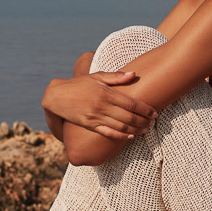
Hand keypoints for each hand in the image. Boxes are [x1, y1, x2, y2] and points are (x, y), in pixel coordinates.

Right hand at [42, 71, 157, 140]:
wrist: (56, 96)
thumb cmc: (79, 84)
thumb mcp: (96, 77)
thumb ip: (116, 77)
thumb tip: (134, 74)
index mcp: (105, 93)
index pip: (130, 103)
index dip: (144, 109)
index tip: (154, 112)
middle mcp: (102, 106)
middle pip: (128, 117)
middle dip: (143, 121)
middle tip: (153, 122)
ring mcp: (96, 117)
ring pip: (121, 126)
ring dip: (136, 129)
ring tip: (146, 129)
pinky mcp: (90, 125)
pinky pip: (108, 133)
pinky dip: (121, 136)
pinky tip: (130, 136)